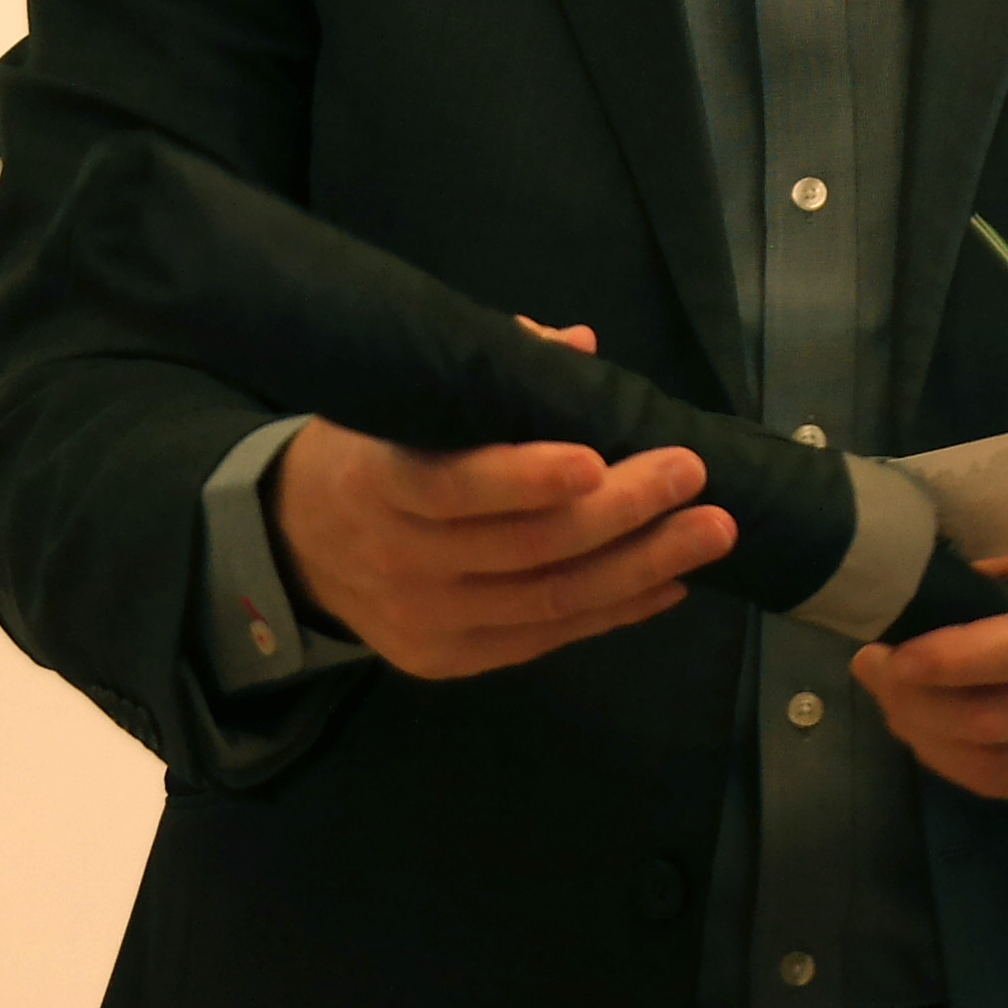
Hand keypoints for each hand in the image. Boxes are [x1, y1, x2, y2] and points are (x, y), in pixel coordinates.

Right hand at [266, 327, 735, 680]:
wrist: (296, 545)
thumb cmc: (371, 452)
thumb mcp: (402, 402)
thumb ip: (486, 372)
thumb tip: (577, 346)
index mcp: (376, 483)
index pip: (454, 486)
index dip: (525, 478)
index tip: (596, 459)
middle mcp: (397, 561)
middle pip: (525, 547)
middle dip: (621, 512)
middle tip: (692, 474)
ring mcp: (424, 620)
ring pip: (549, 601)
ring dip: (642, 566)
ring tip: (711, 533)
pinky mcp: (450, 660)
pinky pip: (546, 638)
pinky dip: (616, 611)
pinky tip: (671, 582)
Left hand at [851, 516, 1007, 801]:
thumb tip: (944, 577)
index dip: (955, 659)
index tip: (897, 652)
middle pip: (1002, 718)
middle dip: (919, 701)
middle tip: (874, 669)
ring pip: (1002, 765)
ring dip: (930, 739)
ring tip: (893, 703)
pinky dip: (964, 767)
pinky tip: (932, 736)